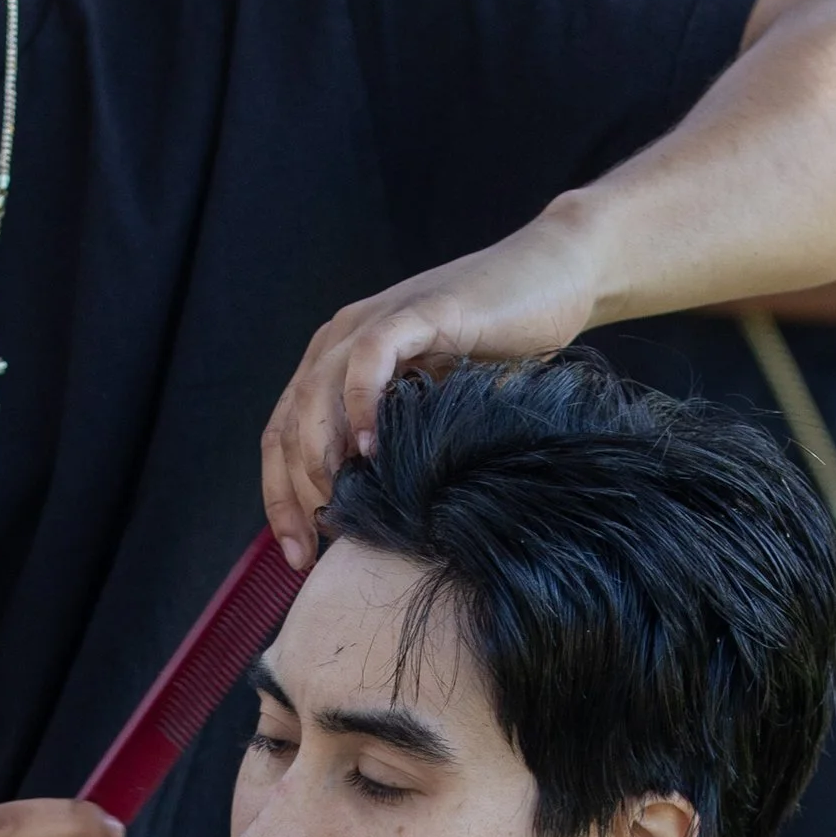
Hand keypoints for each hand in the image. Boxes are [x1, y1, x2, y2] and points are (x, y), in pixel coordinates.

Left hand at [260, 208, 601, 564]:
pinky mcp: (417, 311)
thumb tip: (375, 530)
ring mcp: (375, 322)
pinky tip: (373, 449)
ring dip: (319, 456)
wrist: (554, 279)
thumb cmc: (501, 351)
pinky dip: (362, 404)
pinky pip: (370, 357)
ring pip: (315, 394)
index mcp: (336, 365)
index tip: (297, 558)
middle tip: (311, 551)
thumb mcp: (435, 413)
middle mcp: (341, 341)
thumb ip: (400, 451)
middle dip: (291, 493)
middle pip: (288, 424)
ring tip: (340, 505)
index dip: (281, 499)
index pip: (283, 437)